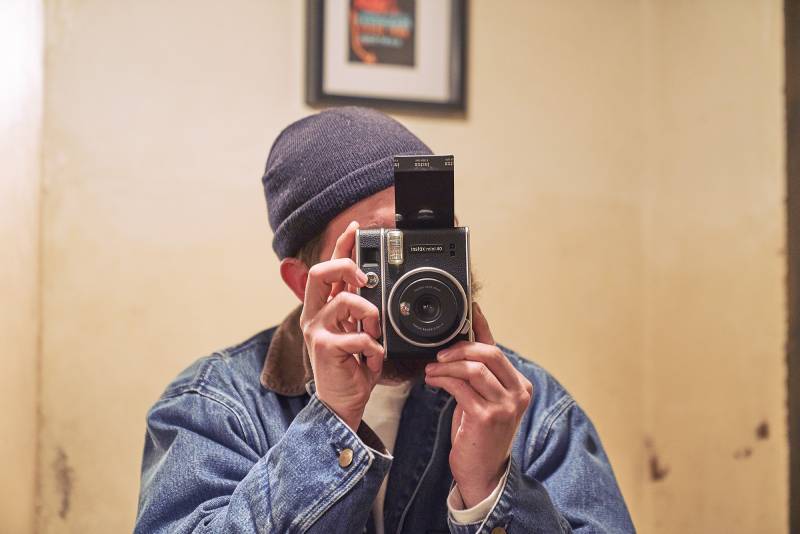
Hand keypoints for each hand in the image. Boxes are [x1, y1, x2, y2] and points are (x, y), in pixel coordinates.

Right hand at [300, 221, 383, 429]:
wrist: (342, 403)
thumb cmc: (352, 368)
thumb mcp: (359, 332)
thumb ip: (363, 311)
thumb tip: (377, 289)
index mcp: (325, 308)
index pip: (329, 268)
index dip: (342, 246)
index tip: (357, 229)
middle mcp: (316, 315)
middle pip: (322, 272)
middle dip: (347, 267)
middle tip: (364, 280)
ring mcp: (317, 330)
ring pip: (347, 301)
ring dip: (370, 315)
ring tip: (374, 334)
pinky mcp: (324, 347)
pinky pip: (359, 335)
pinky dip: (374, 348)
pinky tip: (372, 358)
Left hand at [424, 303, 532, 507]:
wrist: (482, 471)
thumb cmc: (480, 433)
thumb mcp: (484, 398)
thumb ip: (478, 373)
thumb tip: (463, 341)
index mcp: (521, 385)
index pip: (497, 347)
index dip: (481, 326)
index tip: (468, 308)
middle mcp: (519, 393)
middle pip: (489, 353)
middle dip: (460, 348)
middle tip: (440, 352)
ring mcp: (505, 406)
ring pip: (473, 369)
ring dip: (447, 365)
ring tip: (432, 369)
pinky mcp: (487, 417)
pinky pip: (460, 387)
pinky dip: (443, 379)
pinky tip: (432, 380)